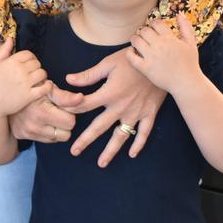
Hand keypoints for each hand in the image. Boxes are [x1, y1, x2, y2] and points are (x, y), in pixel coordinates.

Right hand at [0, 38, 51, 116]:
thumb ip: (3, 51)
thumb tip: (10, 38)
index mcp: (11, 61)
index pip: (29, 54)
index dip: (31, 58)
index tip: (29, 64)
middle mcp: (19, 71)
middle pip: (37, 63)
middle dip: (36, 67)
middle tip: (33, 73)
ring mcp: (24, 83)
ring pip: (43, 74)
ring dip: (42, 76)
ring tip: (38, 80)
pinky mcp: (29, 96)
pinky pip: (44, 88)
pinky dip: (47, 86)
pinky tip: (45, 87)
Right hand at [8, 83, 81, 142]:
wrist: (5, 92)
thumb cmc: (31, 87)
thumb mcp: (48, 88)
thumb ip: (65, 96)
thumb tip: (81, 98)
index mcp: (42, 113)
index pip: (70, 123)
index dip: (69, 113)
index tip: (62, 106)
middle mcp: (34, 126)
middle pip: (66, 134)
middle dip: (64, 123)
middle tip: (56, 111)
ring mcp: (27, 133)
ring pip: (57, 138)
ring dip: (56, 128)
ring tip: (48, 115)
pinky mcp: (22, 136)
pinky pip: (45, 140)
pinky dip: (47, 131)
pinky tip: (41, 120)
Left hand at [65, 48, 164, 165]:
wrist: (160, 60)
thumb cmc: (132, 59)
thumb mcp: (108, 63)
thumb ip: (89, 75)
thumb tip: (69, 79)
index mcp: (109, 93)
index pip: (85, 105)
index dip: (72, 109)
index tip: (63, 116)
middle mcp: (121, 106)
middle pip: (99, 127)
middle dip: (85, 140)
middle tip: (74, 152)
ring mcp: (136, 112)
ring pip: (121, 135)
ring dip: (111, 150)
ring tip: (101, 163)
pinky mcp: (149, 113)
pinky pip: (144, 132)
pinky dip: (138, 144)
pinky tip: (131, 154)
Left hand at [127, 14, 200, 94]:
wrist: (187, 84)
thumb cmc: (190, 64)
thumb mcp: (191, 43)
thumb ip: (186, 27)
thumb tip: (180, 13)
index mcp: (170, 39)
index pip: (156, 23)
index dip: (154, 25)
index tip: (154, 31)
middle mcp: (159, 46)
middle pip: (144, 30)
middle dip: (144, 32)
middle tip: (145, 37)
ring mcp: (151, 57)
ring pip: (135, 40)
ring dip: (135, 40)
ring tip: (139, 43)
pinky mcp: (145, 68)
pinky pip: (130, 56)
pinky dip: (129, 52)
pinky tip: (133, 53)